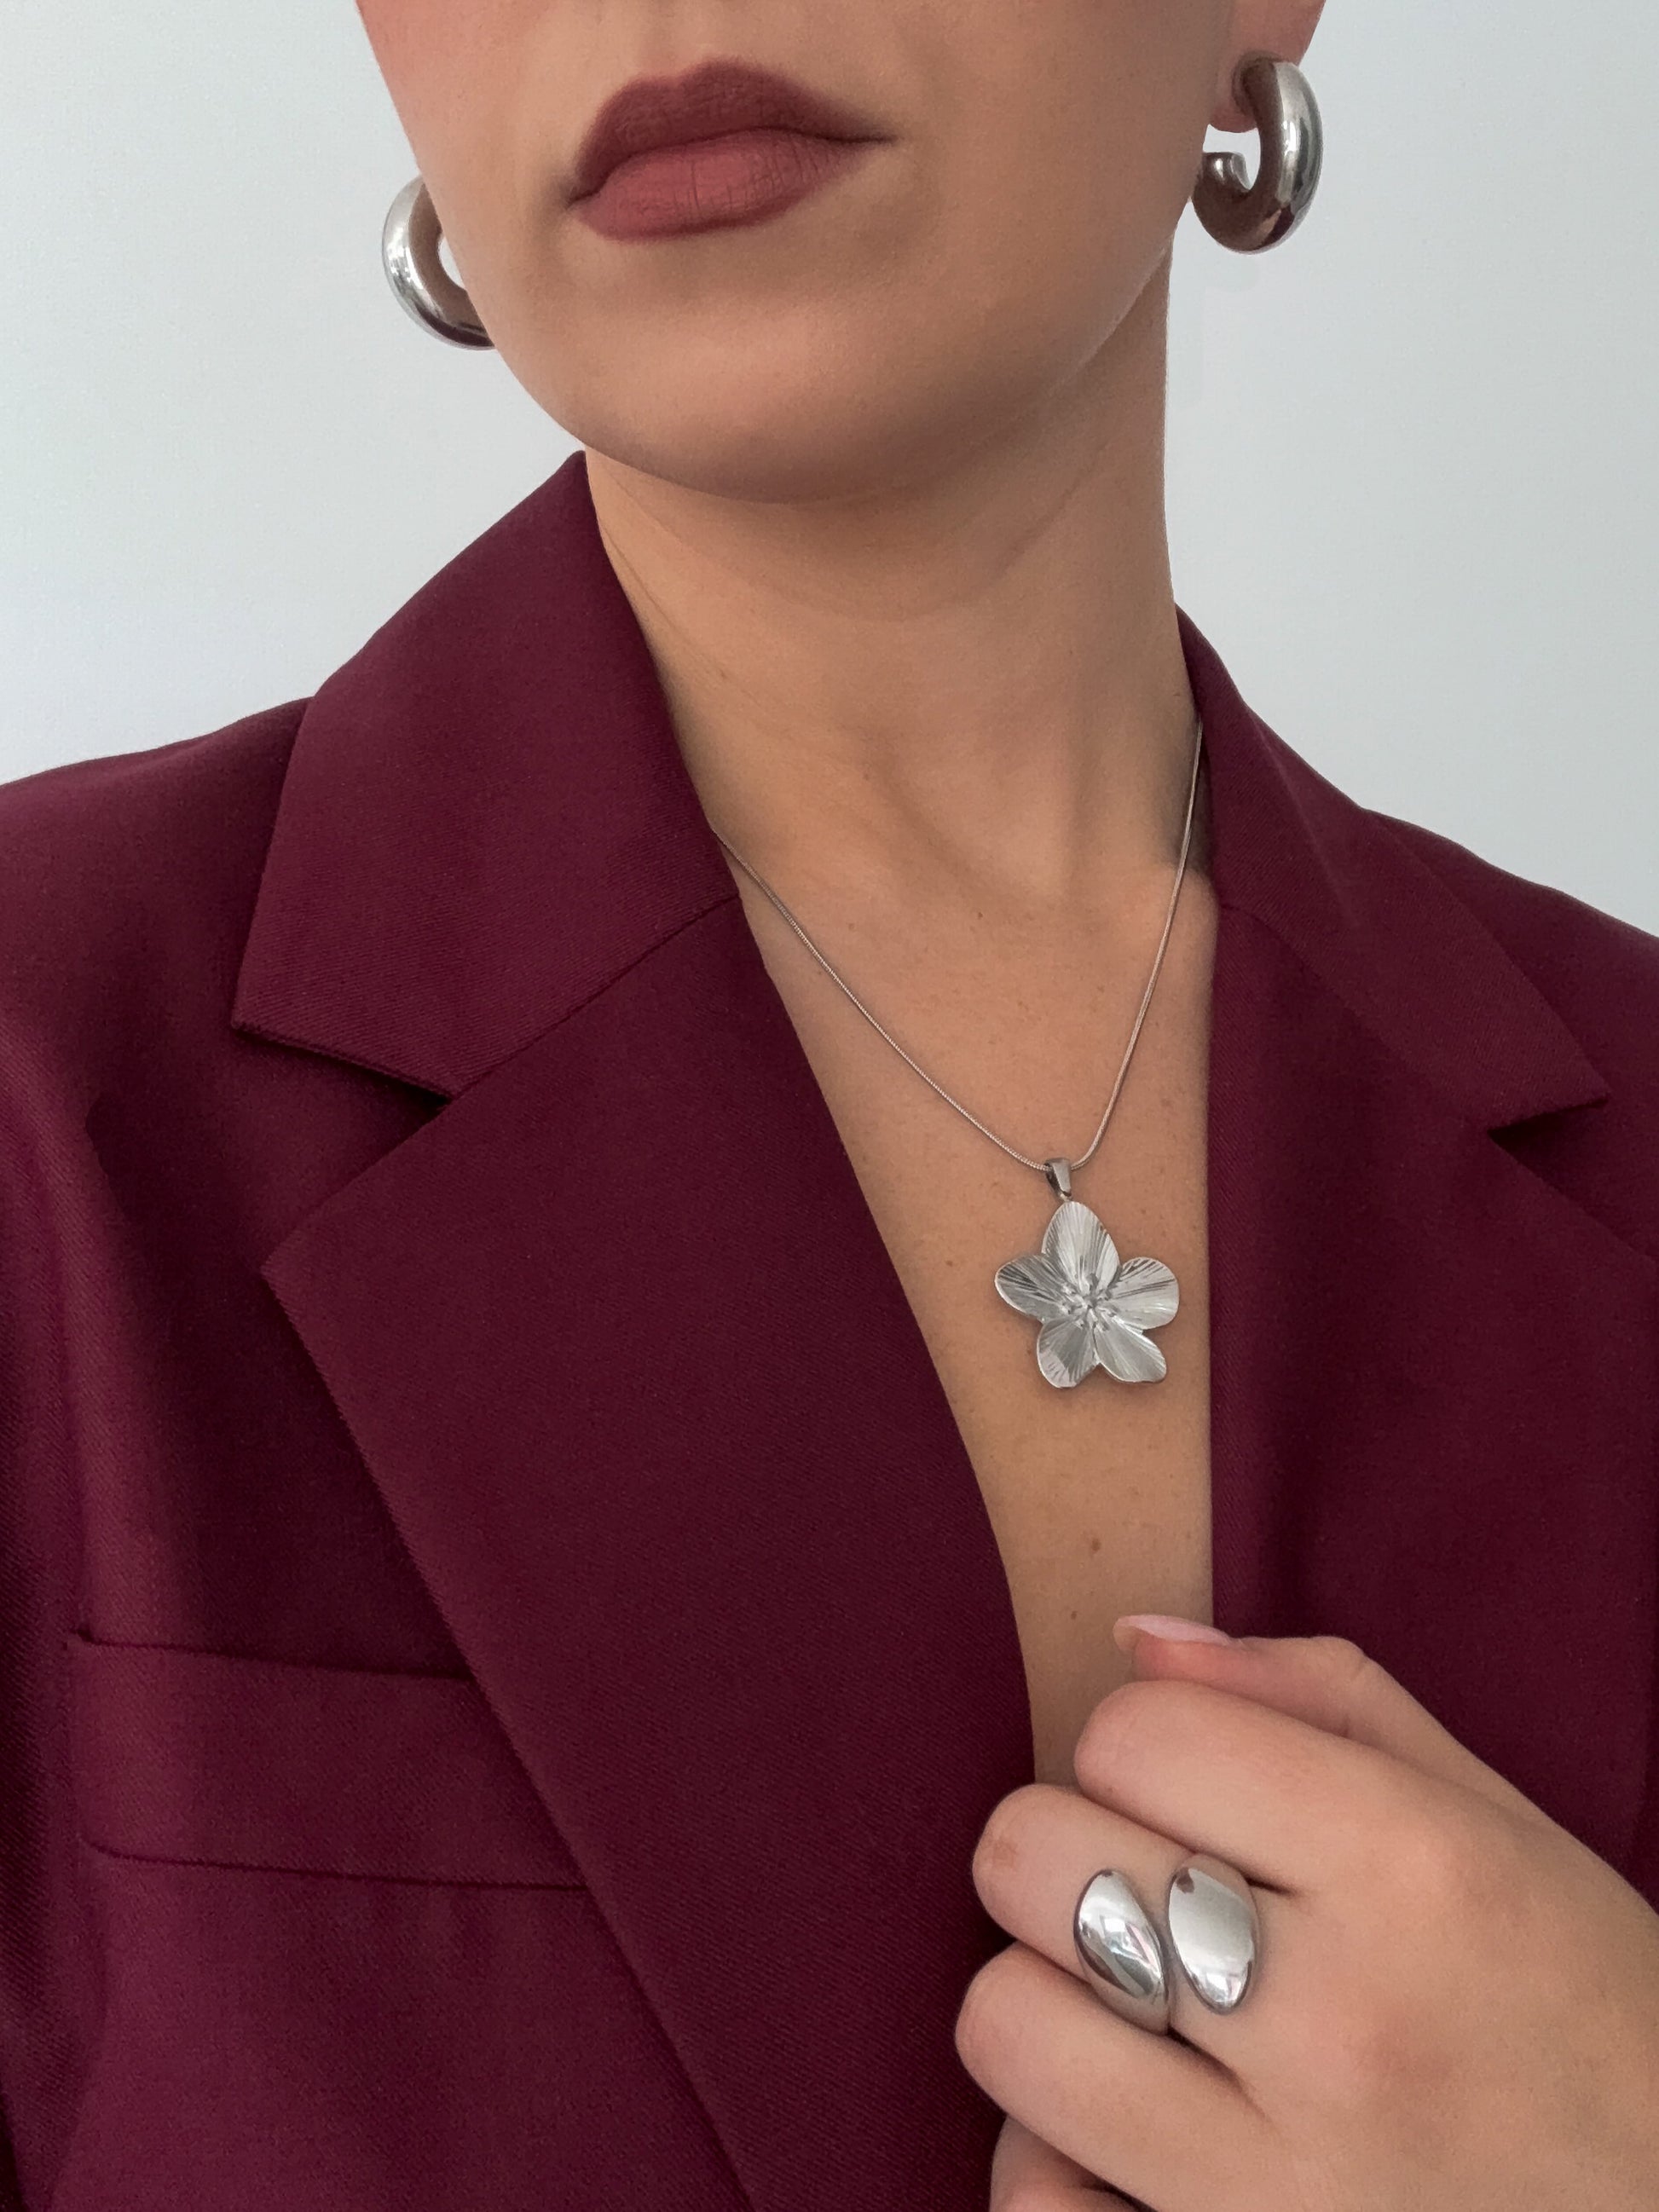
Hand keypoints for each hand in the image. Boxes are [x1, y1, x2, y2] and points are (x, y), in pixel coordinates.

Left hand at [957, 1622, 1658, 2209]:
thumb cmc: (1588, 2009)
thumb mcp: (1496, 1818)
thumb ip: (1315, 1697)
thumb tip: (1132, 1640)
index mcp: (1413, 1869)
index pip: (1131, 1732)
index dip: (1147, 1749)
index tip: (1202, 1798)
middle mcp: (1340, 2022)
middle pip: (1033, 1857)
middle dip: (1077, 1855)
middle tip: (1157, 1899)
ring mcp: (1279, 2185)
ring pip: (1003, 2023)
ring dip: (1051, 2004)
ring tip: (1139, 2018)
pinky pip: (1031, 2204)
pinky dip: (1057, 2170)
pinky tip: (1130, 2144)